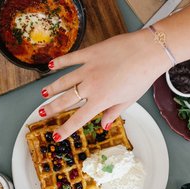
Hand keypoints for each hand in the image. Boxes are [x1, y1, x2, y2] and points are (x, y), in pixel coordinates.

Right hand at [39, 29, 169, 139]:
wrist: (147, 52)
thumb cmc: (142, 77)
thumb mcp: (129, 100)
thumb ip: (114, 112)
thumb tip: (104, 125)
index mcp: (101, 100)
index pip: (78, 119)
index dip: (65, 129)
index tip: (56, 136)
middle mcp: (90, 86)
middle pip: (66, 100)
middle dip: (52, 108)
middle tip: (42, 113)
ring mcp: (88, 69)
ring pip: (64, 81)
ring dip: (52, 88)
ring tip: (43, 94)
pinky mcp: (90, 53)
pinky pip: (71, 59)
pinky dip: (60, 62)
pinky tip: (51, 66)